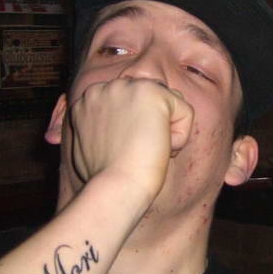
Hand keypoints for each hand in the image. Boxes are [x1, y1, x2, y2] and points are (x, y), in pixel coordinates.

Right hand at [67, 77, 193, 202]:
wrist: (114, 186)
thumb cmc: (104, 177)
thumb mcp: (92, 144)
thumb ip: (103, 124)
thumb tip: (129, 121)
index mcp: (87, 100)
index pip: (129, 105)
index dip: (134, 131)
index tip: (123, 152)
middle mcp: (103, 87)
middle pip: (149, 100)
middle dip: (150, 127)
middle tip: (135, 153)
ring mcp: (127, 86)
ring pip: (168, 105)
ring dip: (164, 131)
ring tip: (146, 150)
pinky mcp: (152, 92)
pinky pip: (185, 112)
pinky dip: (181, 137)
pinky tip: (160, 148)